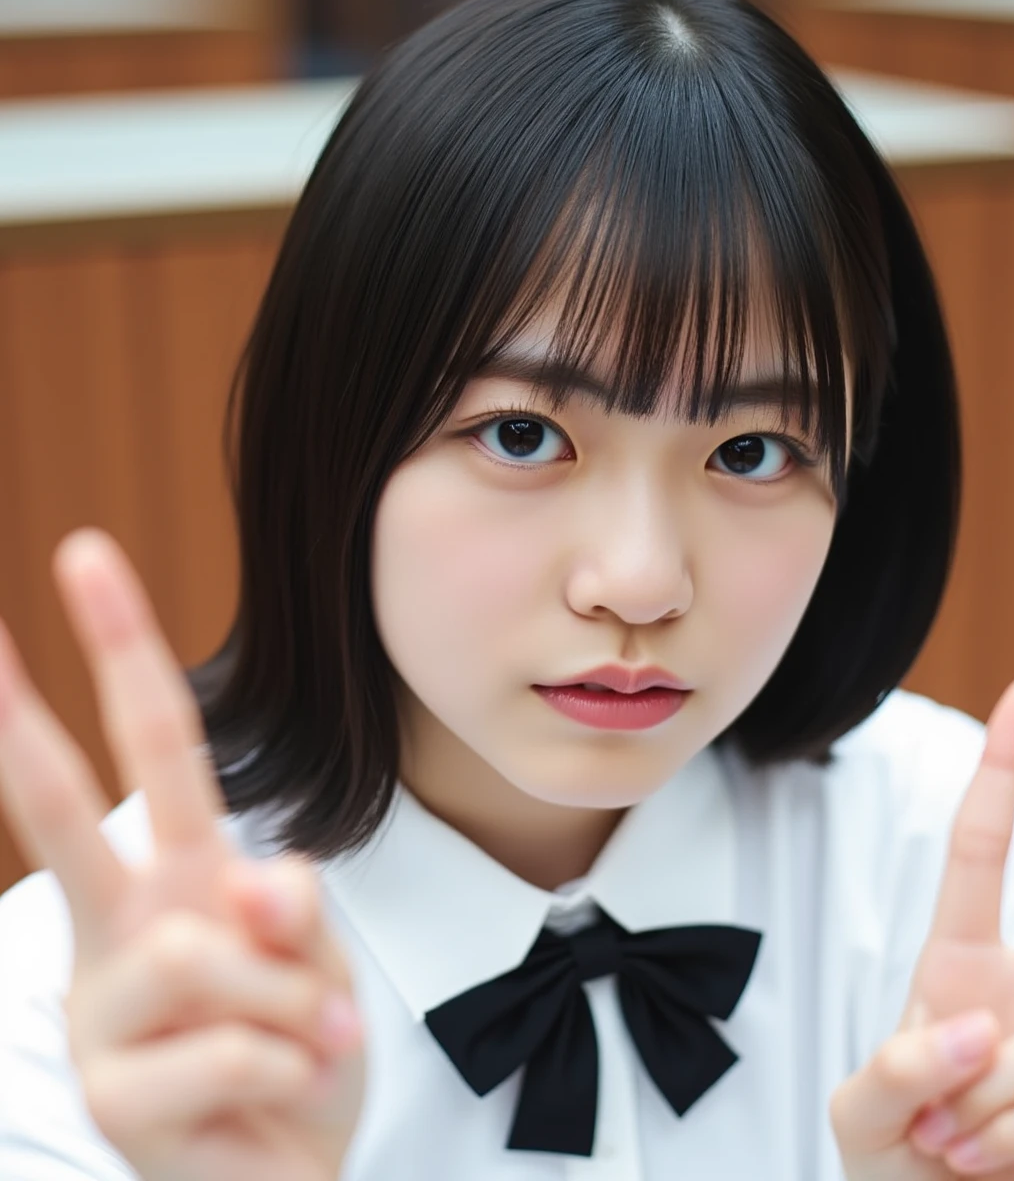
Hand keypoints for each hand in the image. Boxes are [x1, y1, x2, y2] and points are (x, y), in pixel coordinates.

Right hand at [0, 528, 364, 1180]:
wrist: (293, 1174)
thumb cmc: (298, 1052)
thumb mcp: (320, 964)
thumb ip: (289, 909)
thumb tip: (256, 884)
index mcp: (180, 873)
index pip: (153, 746)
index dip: (123, 650)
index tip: (82, 556)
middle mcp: (126, 926)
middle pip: (70, 804)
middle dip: (26, 709)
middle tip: (5, 604)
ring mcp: (107, 1010)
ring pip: (205, 950)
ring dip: (294, 1000)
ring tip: (308, 1042)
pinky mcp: (116, 1097)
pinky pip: (237, 1046)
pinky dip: (292, 1066)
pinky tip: (280, 1093)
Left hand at [830, 674, 1013, 1179]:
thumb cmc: (895, 1165)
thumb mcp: (863, 1119)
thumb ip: (897, 1077)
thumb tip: (967, 1033)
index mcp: (964, 964)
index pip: (985, 848)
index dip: (1008, 769)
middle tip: (959, 1083)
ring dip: (994, 1111)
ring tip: (957, 1150)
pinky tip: (991, 1166)